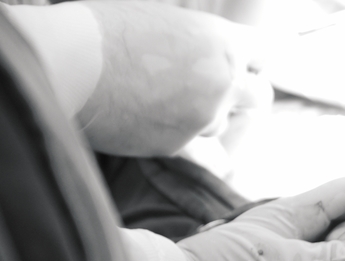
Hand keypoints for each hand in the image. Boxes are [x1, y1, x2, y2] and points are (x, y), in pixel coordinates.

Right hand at [80, 0, 272, 154]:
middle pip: (260, 95)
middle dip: (245, 92)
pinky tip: (174, 130)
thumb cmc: (106, 27)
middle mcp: (223, 81)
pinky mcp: (180, 144)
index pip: (265, 53)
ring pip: (223, 123)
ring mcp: (204, 116)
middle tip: (224, 89)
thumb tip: (205, 44)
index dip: (253, 58)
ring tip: (171, 100)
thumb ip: (197, 37)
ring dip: (207, 115)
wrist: (70, 61)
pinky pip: (200, 150)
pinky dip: (190, 141)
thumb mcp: (162, 17)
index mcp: (222, 41)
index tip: (244, 62)